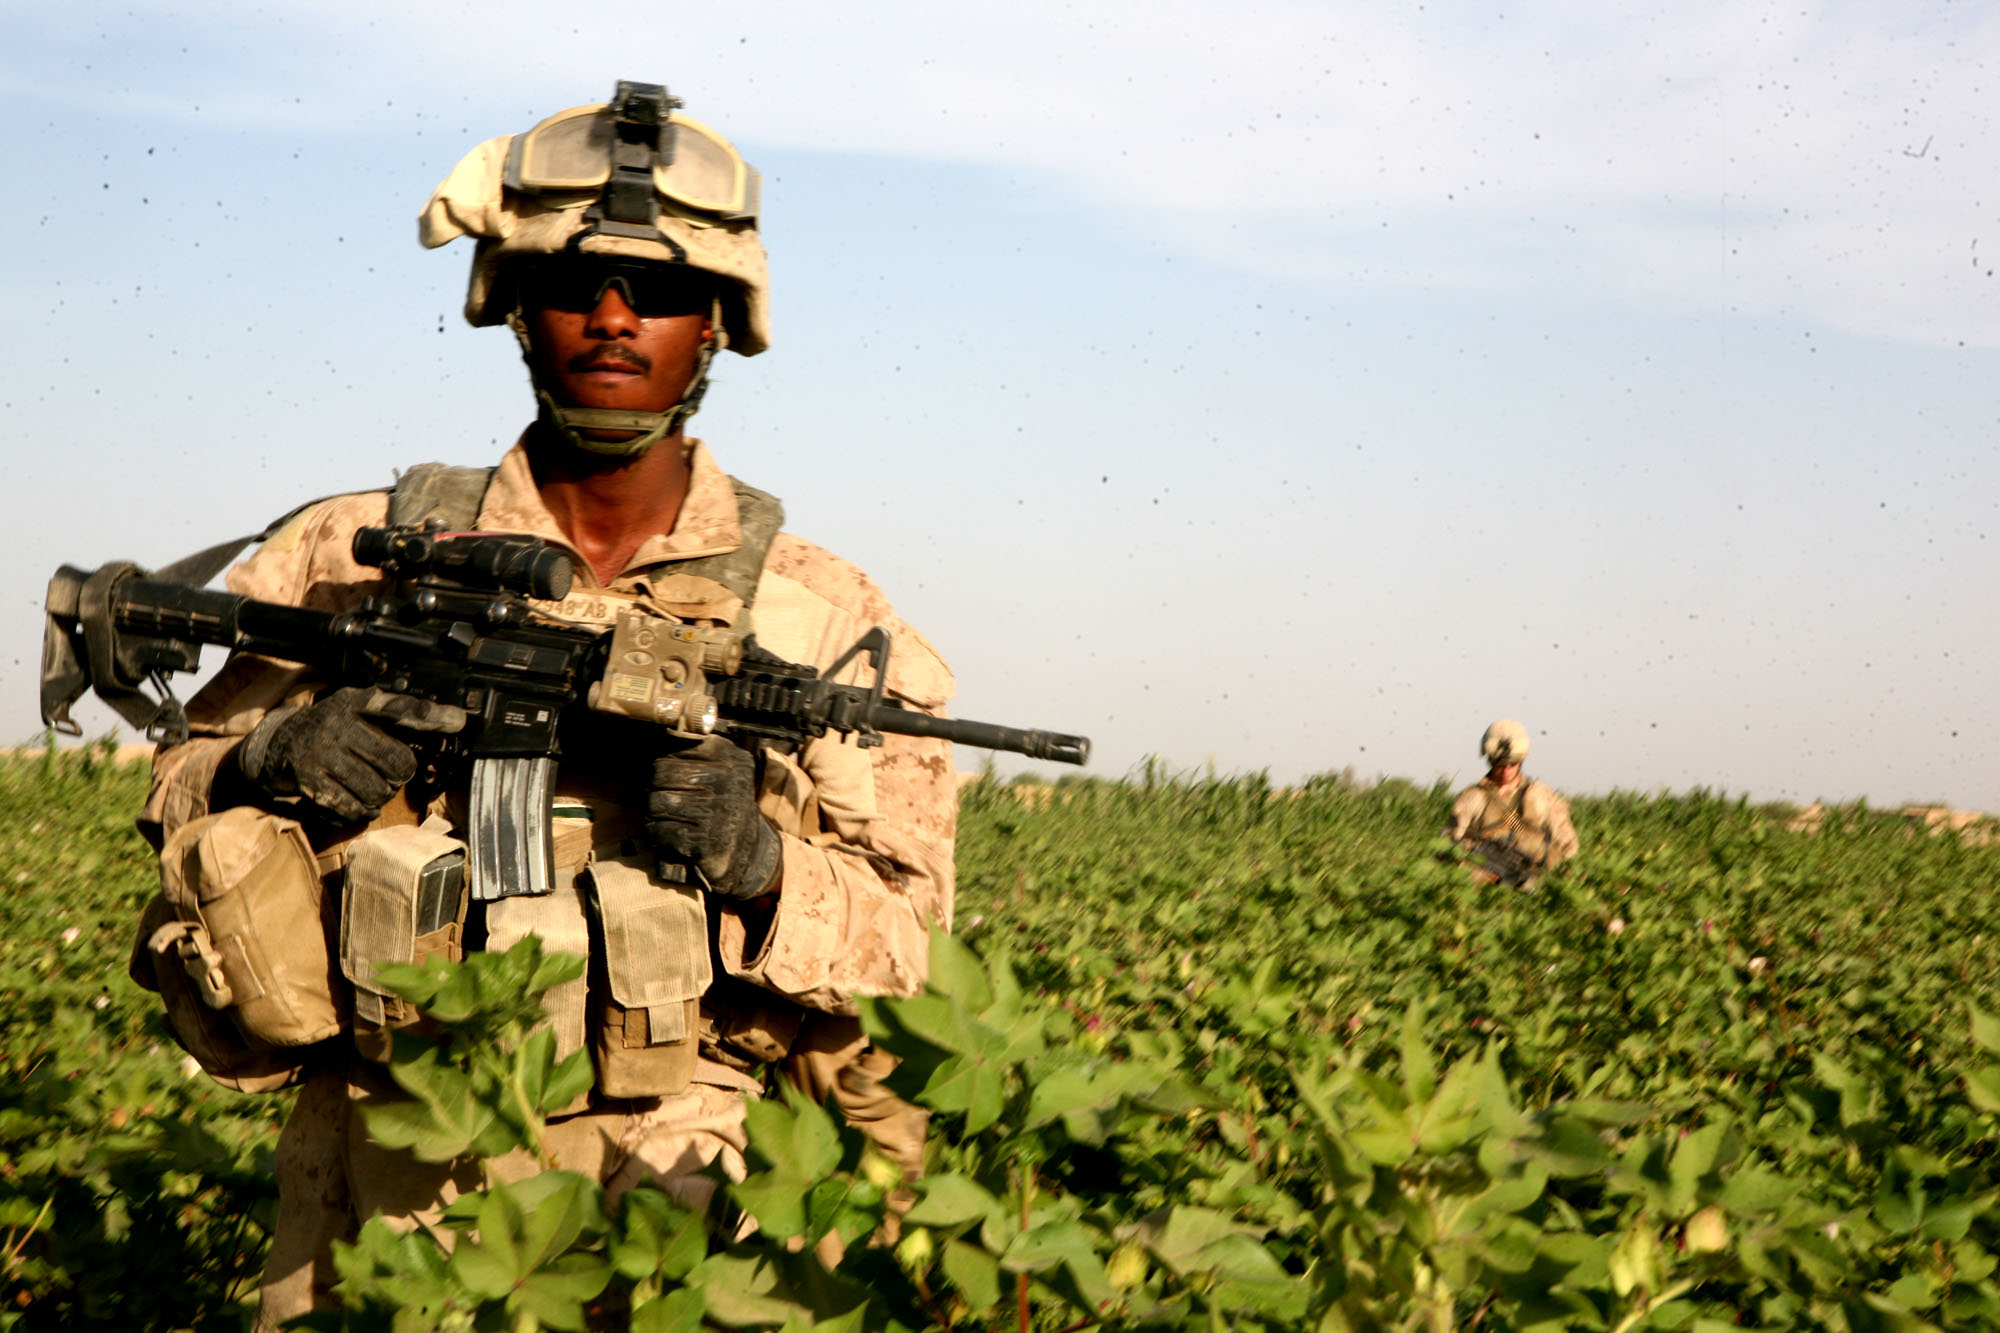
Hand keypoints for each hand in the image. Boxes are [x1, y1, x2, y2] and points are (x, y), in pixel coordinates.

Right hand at [236, 686, 465, 822]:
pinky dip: (363, 812)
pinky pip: (352, 808)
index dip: (432, 717)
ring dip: (382, 796)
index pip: (399, 709)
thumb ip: (403, 714)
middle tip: (393, 775)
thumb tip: (455, 720)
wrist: (277, 744)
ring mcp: (321, 755)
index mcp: (355, 703)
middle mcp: (337, 725)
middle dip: (400, 775)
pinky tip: (362, 805)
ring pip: (377, 789)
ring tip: (376, 789)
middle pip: (396, 762)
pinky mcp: (310, 783)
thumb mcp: (361, 710)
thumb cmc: (332, 727)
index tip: (459, 722)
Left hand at [646, 736, 782, 899]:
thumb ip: (698, 749)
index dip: (664, 764)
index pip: (673, 748)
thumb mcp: (724, 769)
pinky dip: (658, 836)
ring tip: (667, 818)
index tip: (670, 777)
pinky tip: (669, 837)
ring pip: (656, 802)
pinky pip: (661, 830)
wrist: (750, 852)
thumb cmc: (725, 805)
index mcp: (730, 757)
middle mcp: (727, 780)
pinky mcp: (705, 840)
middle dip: (654, 789)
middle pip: (660, 774)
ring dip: (653, 814)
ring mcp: (717, 811)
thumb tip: (666, 734)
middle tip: (663, 800)